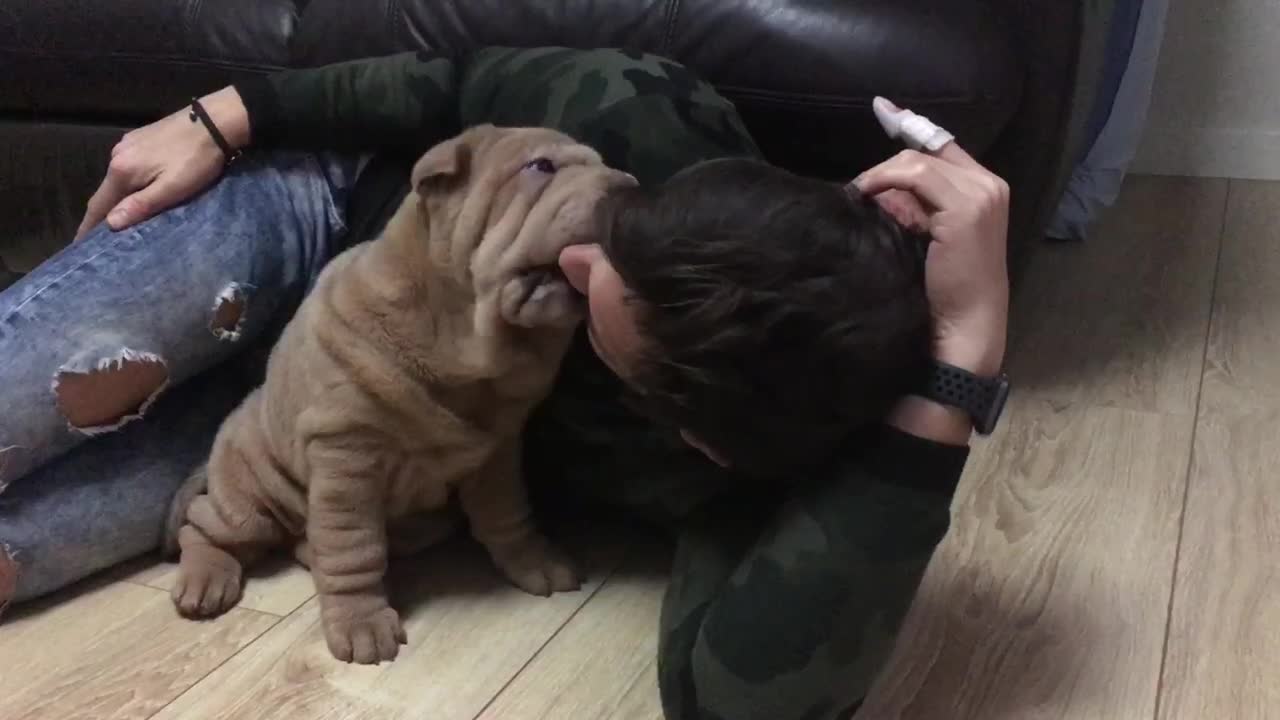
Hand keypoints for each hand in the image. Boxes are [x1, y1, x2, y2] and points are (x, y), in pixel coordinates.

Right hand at [75, 86, 249, 239]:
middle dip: (102, 215)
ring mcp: (127, 144)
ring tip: (121, 219)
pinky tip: (137, 191)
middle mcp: (117, 155)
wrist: (214, 121)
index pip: (98, 205)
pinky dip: (128, 183)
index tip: (79, 246)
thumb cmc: (197, 159)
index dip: (88, 227)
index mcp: (121, 170)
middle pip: (105, 192)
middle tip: (101, 239)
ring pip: (117, 179)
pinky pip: (127, 167)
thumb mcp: (172, 188)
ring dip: (117, 198)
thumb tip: (110, 223)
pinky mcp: (140, 138)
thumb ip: (140, 205)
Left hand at [854, 100, 1009, 376]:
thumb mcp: (930, 238)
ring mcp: (981, 194)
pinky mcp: (965, 208)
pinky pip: (914, 176)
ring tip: (860, 198)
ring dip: (881, 176)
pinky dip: (885, 181)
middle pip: (927, 150)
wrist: (963, 327)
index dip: (912, 126)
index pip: (944, 146)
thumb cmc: (944, 292)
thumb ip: (917, 208)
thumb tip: (881, 189)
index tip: (885, 110)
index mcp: (986, 190)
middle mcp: (990, 185)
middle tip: (858, 184)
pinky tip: (868, 197)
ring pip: (917, 161)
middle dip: (887, 160)